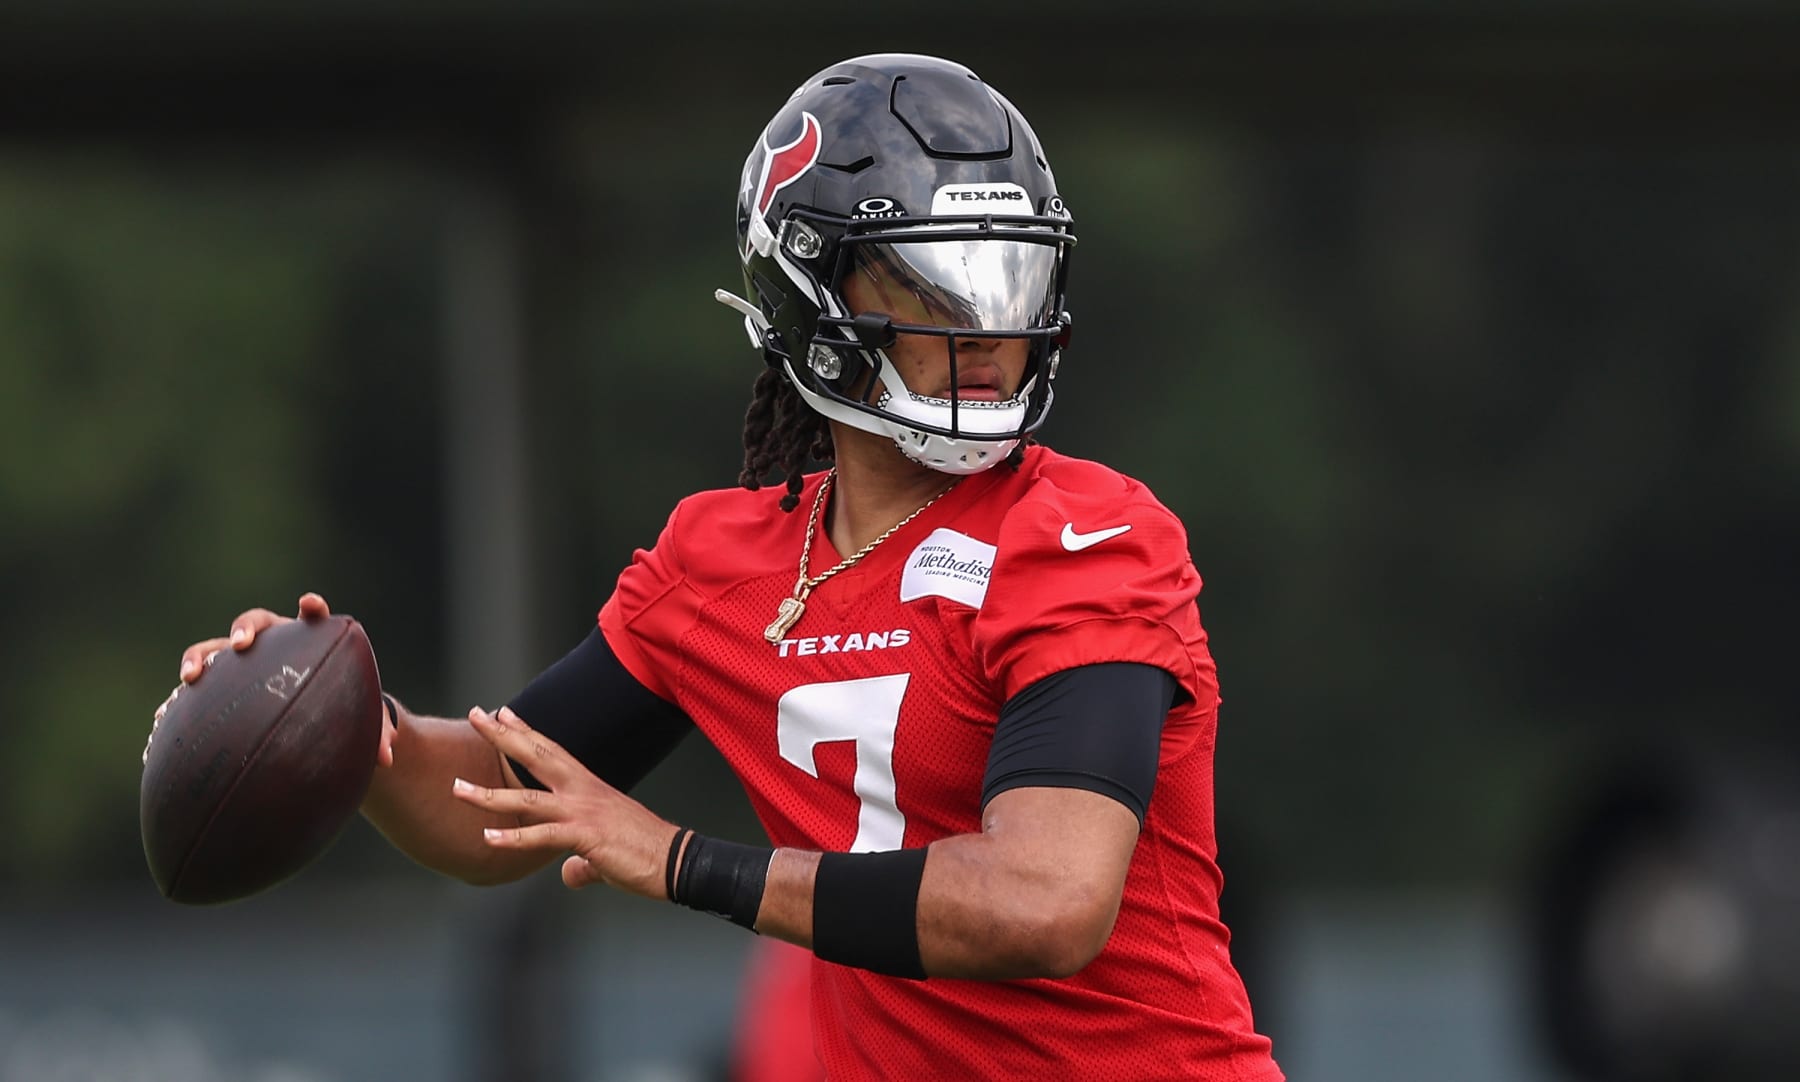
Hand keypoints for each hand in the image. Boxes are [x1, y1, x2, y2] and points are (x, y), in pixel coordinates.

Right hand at [171, 593, 396, 768]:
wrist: (315, 728)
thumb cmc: (344, 716)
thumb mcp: (365, 725)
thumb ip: (379, 734)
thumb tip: (387, 758)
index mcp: (309, 644)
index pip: (313, 619)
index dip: (312, 608)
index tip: (311, 603)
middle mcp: (271, 646)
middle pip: (255, 625)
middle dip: (246, 630)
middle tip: (242, 645)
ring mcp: (240, 666)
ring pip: (213, 652)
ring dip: (200, 659)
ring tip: (190, 679)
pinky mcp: (218, 692)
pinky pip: (193, 695)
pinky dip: (176, 706)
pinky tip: (161, 727)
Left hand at [452, 706, 677, 898]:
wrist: (675, 860)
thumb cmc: (646, 853)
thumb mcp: (607, 853)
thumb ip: (583, 862)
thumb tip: (570, 874)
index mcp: (589, 787)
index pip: (552, 750)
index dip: (526, 731)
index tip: (503, 713)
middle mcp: (583, 791)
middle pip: (536, 755)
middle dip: (503, 735)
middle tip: (476, 714)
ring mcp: (583, 812)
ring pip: (527, 798)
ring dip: (489, 794)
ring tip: (458, 788)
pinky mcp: (585, 837)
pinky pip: (542, 836)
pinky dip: (513, 838)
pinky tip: (489, 837)